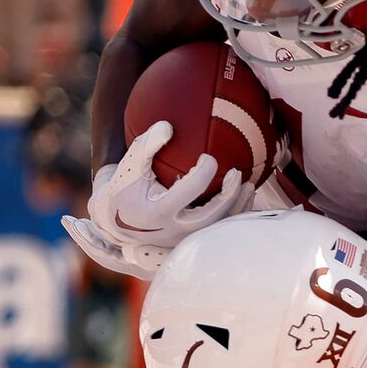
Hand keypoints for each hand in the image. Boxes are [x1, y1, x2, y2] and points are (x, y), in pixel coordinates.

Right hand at [77, 122, 246, 272]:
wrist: (117, 219)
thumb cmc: (126, 187)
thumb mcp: (130, 165)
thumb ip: (146, 145)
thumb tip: (167, 126)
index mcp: (156, 212)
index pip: (188, 191)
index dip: (203, 172)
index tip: (208, 157)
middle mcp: (172, 230)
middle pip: (208, 216)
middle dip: (227, 196)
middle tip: (237, 174)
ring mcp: (182, 240)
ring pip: (217, 228)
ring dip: (237, 208)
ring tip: (250, 186)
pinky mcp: (190, 241)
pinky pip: (218, 231)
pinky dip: (234, 215)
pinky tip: (245, 197)